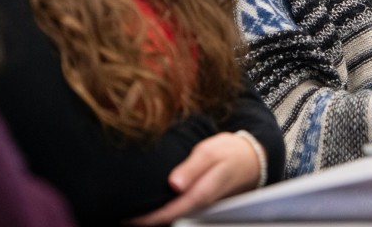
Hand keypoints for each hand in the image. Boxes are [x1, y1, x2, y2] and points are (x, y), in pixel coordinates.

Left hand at [125, 131, 261, 224]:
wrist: (251, 159)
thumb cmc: (230, 153)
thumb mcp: (211, 153)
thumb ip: (193, 168)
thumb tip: (174, 183)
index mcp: (200, 194)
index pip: (167, 213)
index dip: (146, 218)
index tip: (126, 217)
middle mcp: (198, 205)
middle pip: (167, 219)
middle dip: (145, 219)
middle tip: (120, 213)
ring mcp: (198, 205)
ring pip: (171, 215)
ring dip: (152, 215)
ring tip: (130, 209)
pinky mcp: (198, 200)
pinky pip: (177, 209)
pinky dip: (162, 209)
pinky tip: (151, 202)